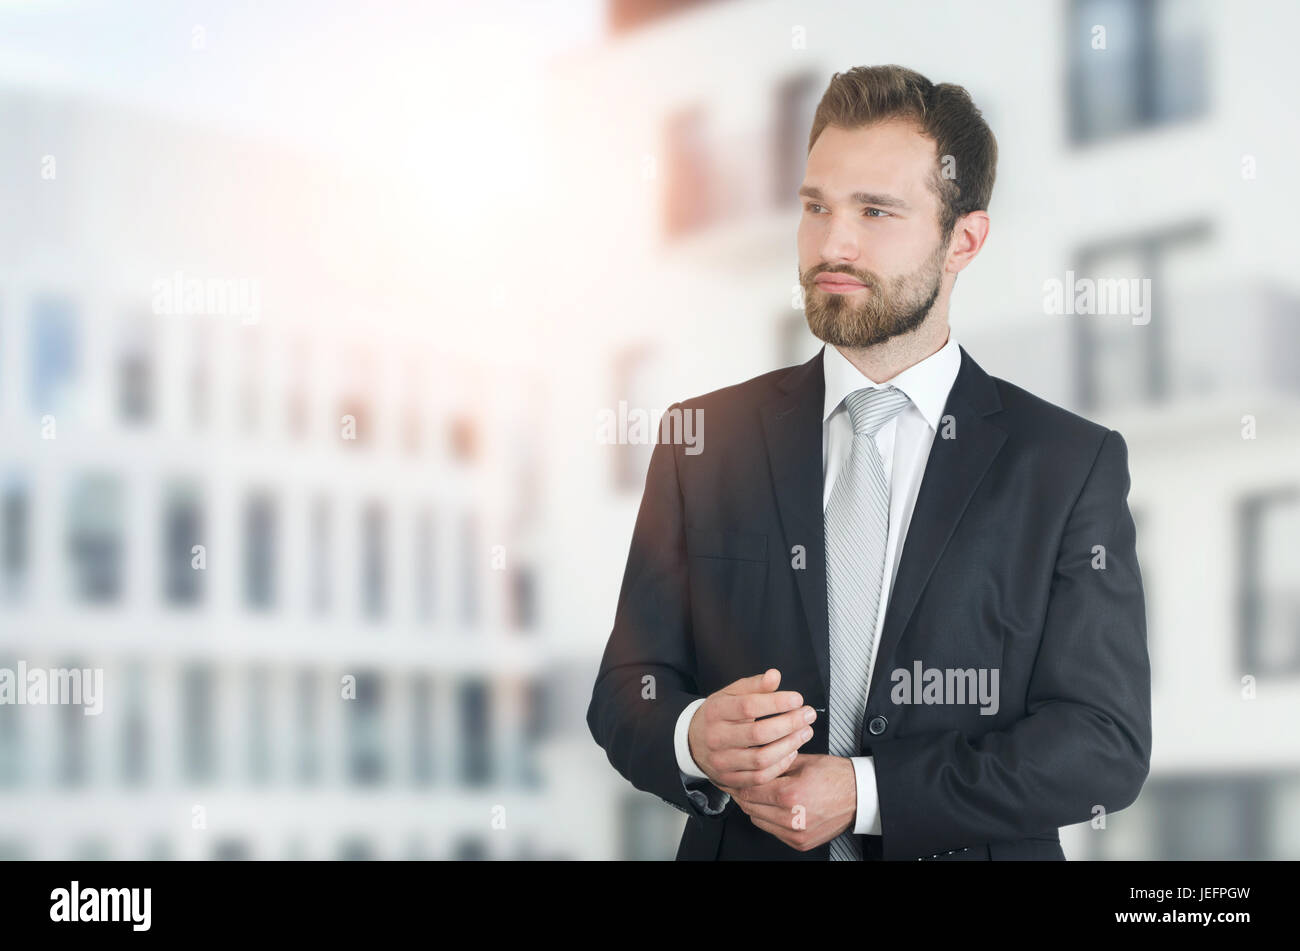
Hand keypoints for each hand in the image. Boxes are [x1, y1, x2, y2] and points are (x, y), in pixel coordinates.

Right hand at [687, 668, 816, 790]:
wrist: (692, 741)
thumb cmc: (718, 715)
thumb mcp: (730, 694)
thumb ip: (754, 685)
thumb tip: (774, 675)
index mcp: (716, 711)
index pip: (748, 706)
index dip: (776, 702)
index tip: (797, 699)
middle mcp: (716, 737)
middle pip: (758, 733)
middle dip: (789, 724)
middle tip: (808, 715)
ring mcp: (722, 761)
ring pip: (761, 758)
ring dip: (789, 745)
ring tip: (805, 732)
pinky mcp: (730, 779)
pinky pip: (760, 777)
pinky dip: (780, 765)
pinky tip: (792, 752)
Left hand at [719, 753, 856, 851]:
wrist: (860, 796)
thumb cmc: (836, 776)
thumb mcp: (803, 761)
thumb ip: (774, 763)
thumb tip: (752, 763)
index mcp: (790, 794)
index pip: (748, 790)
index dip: (737, 780)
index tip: (734, 775)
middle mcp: (791, 817)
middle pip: (749, 806)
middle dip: (744, 793)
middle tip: (744, 782)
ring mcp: (795, 833)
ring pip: (757, 820)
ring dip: (755, 807)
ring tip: (763, 793)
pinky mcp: (800, 842)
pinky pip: (772, 831)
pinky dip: (769, 819)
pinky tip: (776, 807)